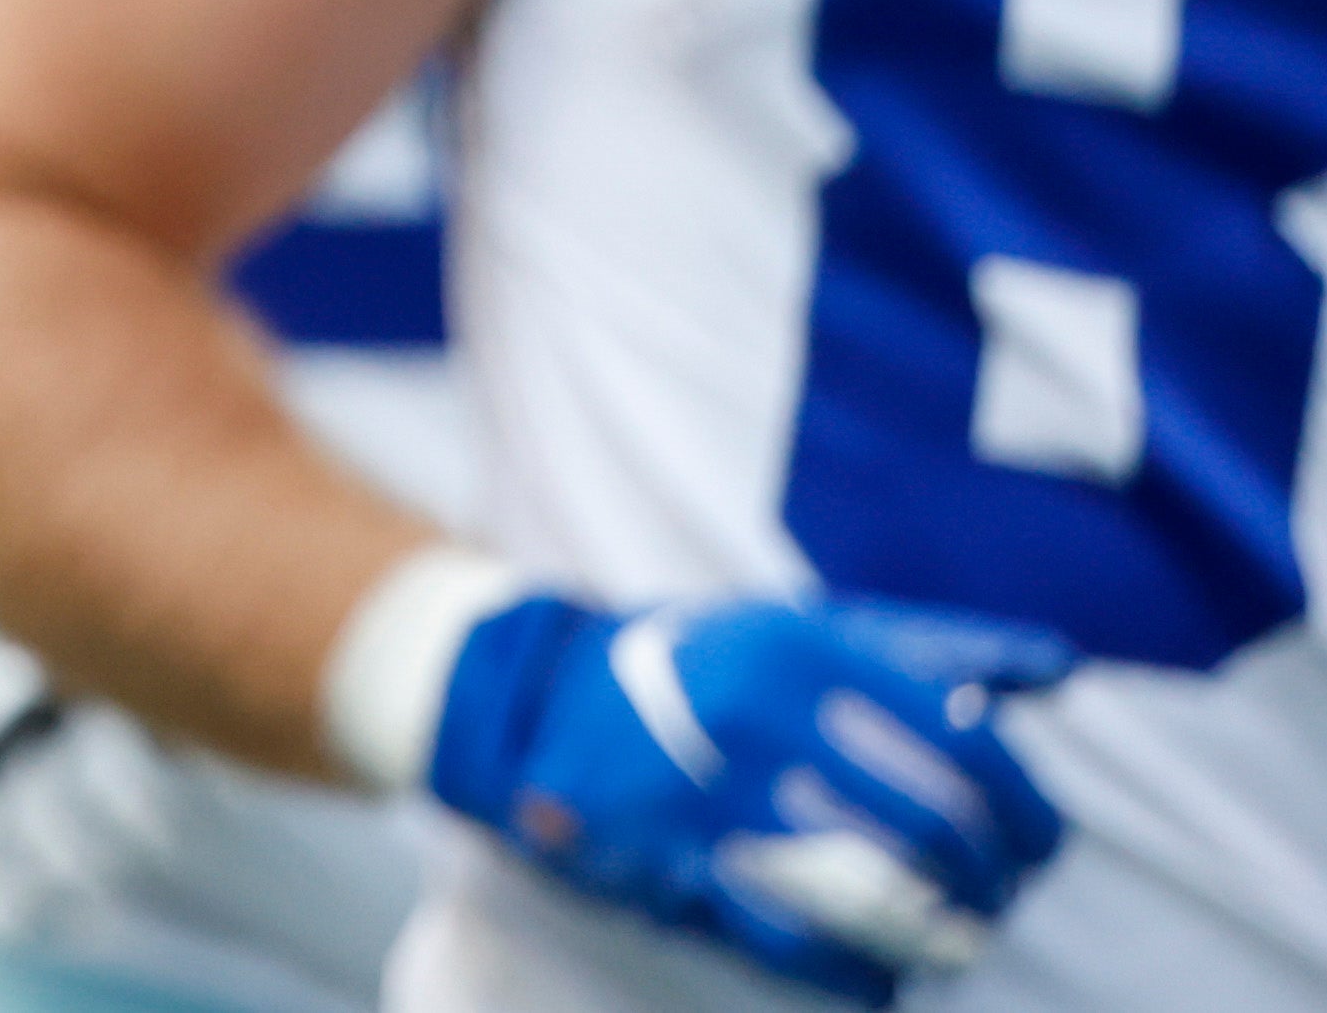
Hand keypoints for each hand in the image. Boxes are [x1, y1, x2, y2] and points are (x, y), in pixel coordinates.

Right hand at [426, 589, 1071, 1002]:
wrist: (545, 692)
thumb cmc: (708, 663)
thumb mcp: (806, 626)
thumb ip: (931, 646)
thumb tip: (1058, 666)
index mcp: (803, 646)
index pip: (966, 740)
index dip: (1025, 808)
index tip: (1040, 845)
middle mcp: (758, 711)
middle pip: (931, 824)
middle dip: (988, 880)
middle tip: (995, 896)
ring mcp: (709, 788)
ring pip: (874, 889)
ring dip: (937, 932)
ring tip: (956, 939)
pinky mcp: (668, 859)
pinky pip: (790, 939)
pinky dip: (855, 972)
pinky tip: (884, 976)